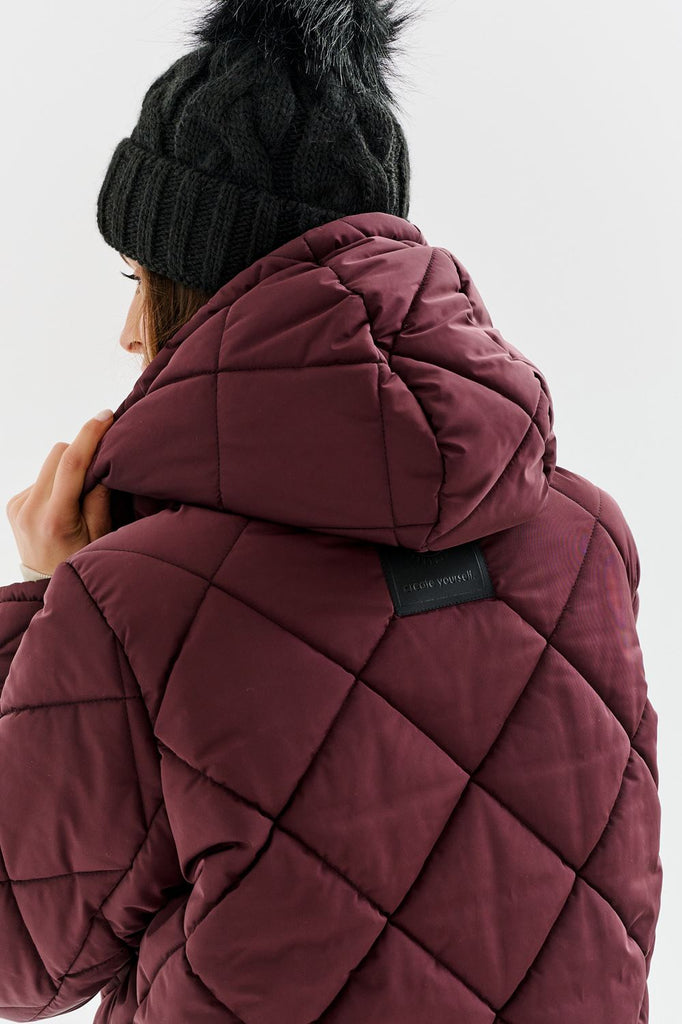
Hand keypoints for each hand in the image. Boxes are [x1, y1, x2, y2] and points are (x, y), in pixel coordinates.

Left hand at [5, 410, 114, 575]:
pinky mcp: (13, 505)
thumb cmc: (83, 562)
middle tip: (101, 463)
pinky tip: (64, 504)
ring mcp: (17, 506)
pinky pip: (40, 478)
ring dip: (67, 468)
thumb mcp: (101, 534)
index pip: (71, 463)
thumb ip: (100, 496)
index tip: (106, 416)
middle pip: (57, 454)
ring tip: (80, 494)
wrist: (47, 587)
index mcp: (55, 518)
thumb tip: (102, 459)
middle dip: (81, 451)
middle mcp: (30, 509)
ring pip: (48, 463)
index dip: (89, 434)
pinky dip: (56, 482)